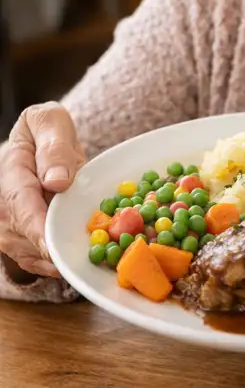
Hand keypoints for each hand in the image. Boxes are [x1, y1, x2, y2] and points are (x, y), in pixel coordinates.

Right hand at [0, 103, 84, 278]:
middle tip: (94, 258)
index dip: (39, 230)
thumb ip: (54, 147)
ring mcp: (9, 228)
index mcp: (11, 175)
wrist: (40, 143)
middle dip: (58, 249)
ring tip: (93, 259)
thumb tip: (56, 181)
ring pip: (33, 255)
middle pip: (27, 238)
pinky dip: (59, 265)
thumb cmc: (47, 131)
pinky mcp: (22, 241)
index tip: (56, 247)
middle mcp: (4, 207)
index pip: (21, 208)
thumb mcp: (50, 122)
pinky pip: (39, 262)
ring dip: (61, 259)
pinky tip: (80, 263)